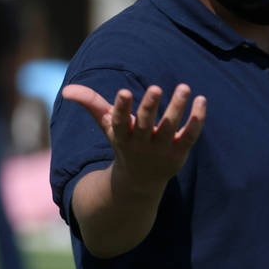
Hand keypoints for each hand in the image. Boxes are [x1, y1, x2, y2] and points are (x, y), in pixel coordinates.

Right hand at [62, 82, 206, 195]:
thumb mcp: (108, 125)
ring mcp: (162, 149)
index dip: (121, 107)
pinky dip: (197, 119)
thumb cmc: (124, 143)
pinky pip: (190, 135)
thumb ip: (91, 104)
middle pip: (145, 124)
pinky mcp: (179, 152)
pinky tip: (201, 100)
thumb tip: (67, 89)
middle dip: (149, 107)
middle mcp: (141, 144)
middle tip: (156, 88)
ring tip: (184, 87)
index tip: (124, 92)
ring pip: (170, 128)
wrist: (141, 181)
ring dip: (177, 108)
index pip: (119, 122)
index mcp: (122, 136)